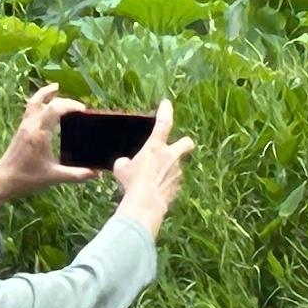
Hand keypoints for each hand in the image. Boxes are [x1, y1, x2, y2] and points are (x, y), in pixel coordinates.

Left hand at [0, 84, 95, 204]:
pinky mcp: (21, 129)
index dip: (70, 105)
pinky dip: (39, 102)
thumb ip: (77, 174)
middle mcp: (31, 125)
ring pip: (34, 101)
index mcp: (40, 134)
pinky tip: (46, 105)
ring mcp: (24, 126)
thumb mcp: (54, 177)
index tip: (82, 110)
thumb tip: (96, 172)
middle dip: (64, 101)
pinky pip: (30, 108)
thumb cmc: (27, 179)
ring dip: (46, 93)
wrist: (3, 180)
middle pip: (46, 101)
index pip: (55, 108)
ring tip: (56, 88)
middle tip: (78, 107)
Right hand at [112, 97, 193, 235]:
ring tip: (153, 180)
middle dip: (185, 142)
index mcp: (155, 147)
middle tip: (181, 145)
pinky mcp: (179, 186)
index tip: (167, 104)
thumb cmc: (132, 183)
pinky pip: (173, 182)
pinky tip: (156, 192)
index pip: (163, 123)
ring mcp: (177, 171)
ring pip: (177, 165)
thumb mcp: (122, 169)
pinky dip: (167, 184)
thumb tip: (125, 163)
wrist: (146, 204)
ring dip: (169, 169)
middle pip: (186, 142)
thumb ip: (124, 162)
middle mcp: (170, 156)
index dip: (166, 111)